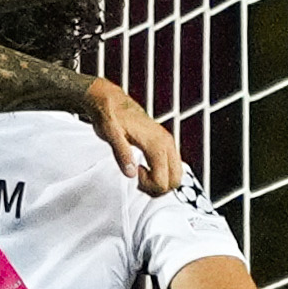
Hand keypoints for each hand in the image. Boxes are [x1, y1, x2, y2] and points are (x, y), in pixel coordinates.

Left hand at [86, 78, 181, 192]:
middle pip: (175, 181)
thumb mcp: (110, 134)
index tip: (134, 174)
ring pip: (177, 175)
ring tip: (141, 175)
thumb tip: (131, 173)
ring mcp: (168, 143)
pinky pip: (173, 167)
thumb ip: (122, 153)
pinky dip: (163, 174)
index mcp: (156, 143)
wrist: (111, 101)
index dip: (148, 185)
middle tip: (139, 180)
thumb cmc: (110, 115)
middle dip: (158, 187)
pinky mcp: (166, 143)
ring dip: (161, 182)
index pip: (163, 179)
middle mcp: (166, 143)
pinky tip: (146, 168)